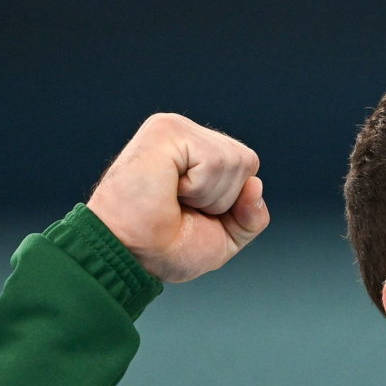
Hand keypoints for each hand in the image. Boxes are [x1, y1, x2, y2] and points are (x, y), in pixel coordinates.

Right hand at [86, 112, 269, 282]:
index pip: (247, 169)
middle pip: (246, 162)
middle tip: (181, 208)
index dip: (231, 203)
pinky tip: (169, 189)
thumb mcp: (224, 237)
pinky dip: (199, 188)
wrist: (129, 255)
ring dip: (208, 196)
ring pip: (235, 162)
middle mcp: (187, 136)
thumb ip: (250, 215)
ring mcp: (175, 129)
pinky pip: (216, 161)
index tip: (191, 214)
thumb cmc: (163, 247)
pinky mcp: (166, 130)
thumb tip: (256, 184)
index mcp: (198, 154)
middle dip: (223, 200)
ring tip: (172, 199)